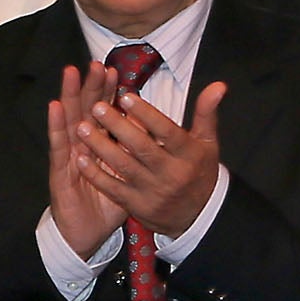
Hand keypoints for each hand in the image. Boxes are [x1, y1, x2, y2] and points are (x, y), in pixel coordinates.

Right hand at [47, 63, 124, 256]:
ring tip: (72, 72)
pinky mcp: (59, 169)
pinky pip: (59, 145)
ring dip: (70, 95)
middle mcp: (84, 144)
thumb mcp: (132, 175)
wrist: (88, 233)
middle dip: (91, 86)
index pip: (106, 113)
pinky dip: (56, 124)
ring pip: (70, 120)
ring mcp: (69, 154)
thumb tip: (158, 133)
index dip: (110, 93)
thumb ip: (141, 153)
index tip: (117, 71)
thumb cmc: (110, 202)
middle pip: (86, 109)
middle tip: (96, 62)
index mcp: (102, 144)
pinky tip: (56, 106)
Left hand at [73, 80, 225, 236]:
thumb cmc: (199, 170)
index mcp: (189, 154)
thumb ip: (207, 112)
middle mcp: (172, 173)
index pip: (167, 132)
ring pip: (124, 166)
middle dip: (118, 127)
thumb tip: (219, 85)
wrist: (198, 215)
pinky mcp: (138, 206)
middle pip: (142, 148)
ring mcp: (154, 191)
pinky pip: (114, 188)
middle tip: (97, 107)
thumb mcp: (207, 142)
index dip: (147, 115)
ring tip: (82, 127)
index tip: (126, 97)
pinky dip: (96, 174)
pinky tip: (81, 159)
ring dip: (101, 147)